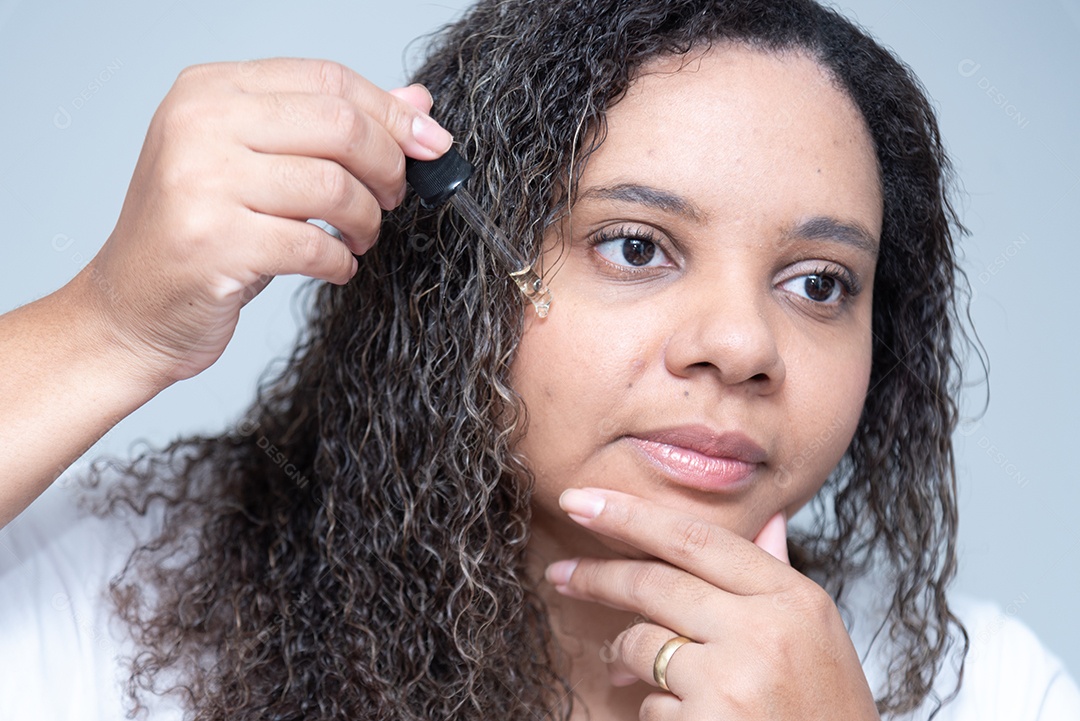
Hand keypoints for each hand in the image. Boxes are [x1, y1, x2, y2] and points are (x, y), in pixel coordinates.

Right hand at [76, 58, 451, 386]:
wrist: (131, 309)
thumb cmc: (200, 234)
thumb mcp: (260, 165)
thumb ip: (331, 127)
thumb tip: (419, 104)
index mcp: (210, 90)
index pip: (328, 80)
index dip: (392, 114)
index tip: (431, 146)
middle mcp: (199, 124)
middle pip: (340, 125)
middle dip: (388, 167)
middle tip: (394, 198)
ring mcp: (201, 182)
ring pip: (334, 186)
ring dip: (367, 221)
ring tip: (361, 238)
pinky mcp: (213, 242)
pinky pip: (314, 245)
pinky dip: (341, 261)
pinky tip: (336, 266)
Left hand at [544, 489, 880, 719]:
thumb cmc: (822, 716)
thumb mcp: (816, 640)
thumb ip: (777, 580)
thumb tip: (769, 521)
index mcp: (795, 599)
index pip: (696, 537)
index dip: (631, 514)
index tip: (583, 502)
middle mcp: (766, 631)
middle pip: (654, 582)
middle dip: (597, 575)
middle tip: (561, 574)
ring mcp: (734, 679)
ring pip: (641, 644)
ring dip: (625, 658)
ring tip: (631, 673)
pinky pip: (649, 703)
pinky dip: (656, 710)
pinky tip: (686, 720)